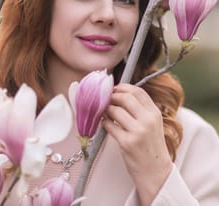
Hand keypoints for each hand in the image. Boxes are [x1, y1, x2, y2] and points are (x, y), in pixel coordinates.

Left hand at [102, 83, 172, 205]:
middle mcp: (148, 120)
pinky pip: (109, 126)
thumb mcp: (153, 124)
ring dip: (106, 109)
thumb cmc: (151, 147)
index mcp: (155, 113)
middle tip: (105, 99)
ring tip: (104, 112)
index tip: (114, 89)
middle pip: (126, 97)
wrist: (156, 173)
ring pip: (115, 110)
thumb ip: (141, 110)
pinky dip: (104, 123)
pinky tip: (105, 124)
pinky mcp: (127, 142)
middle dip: (112, 96)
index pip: (138, 91)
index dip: (123, 87)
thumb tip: (120, 95)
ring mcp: (138, 131)